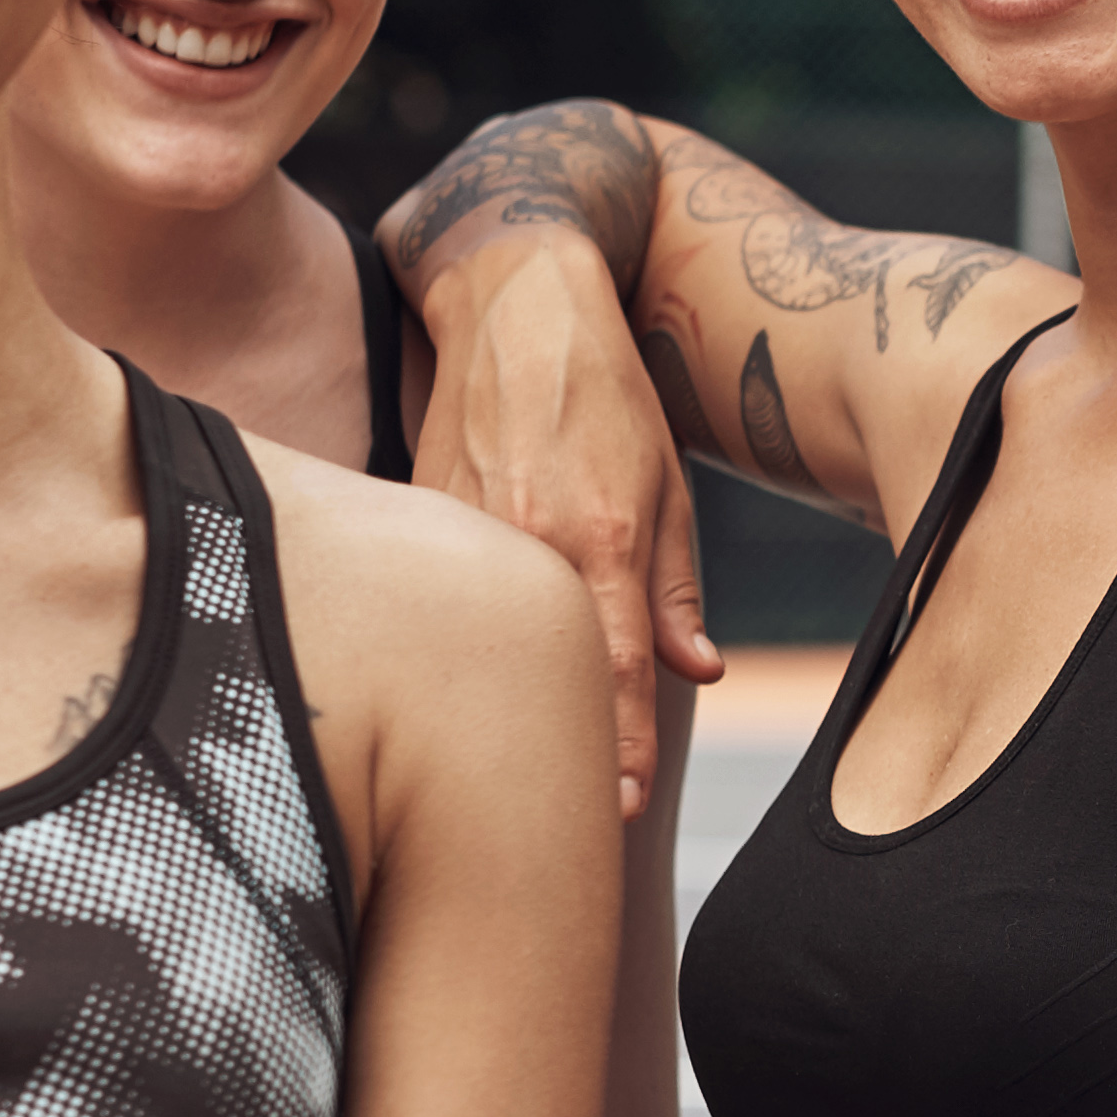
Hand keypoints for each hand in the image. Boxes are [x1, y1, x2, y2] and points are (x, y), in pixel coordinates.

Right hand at [416, 225, 714, 813]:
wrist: (515, 305)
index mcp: (600, 538)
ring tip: (518, 758)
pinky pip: (443, 593)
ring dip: (505, 694)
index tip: (621, 808)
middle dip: (563, 742)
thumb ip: (675, 588)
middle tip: (583, 810)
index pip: (617, 669)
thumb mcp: (666, 486)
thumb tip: (698, 670)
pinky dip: (458, 631)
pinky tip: (464, 664)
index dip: (621, 747)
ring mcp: (463, 528)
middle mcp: (529, 539)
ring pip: (485, 639)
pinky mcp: (417, 514)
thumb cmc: (603, 396)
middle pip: (546, 671)